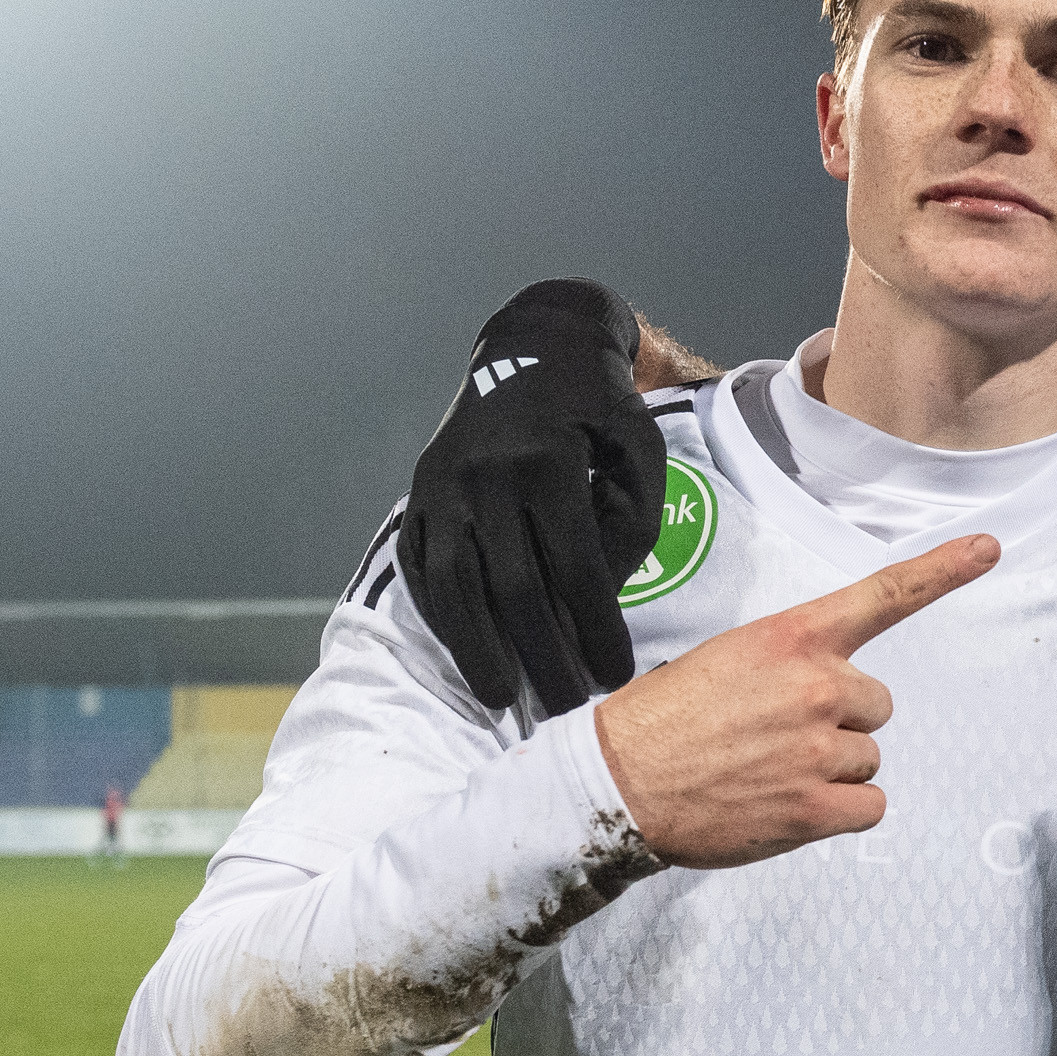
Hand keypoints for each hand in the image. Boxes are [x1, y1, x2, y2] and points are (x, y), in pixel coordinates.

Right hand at [400, 280, 670, 715]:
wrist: (534, 346)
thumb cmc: (601, 409)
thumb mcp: (640, 450)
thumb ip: (630, 526)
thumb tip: (597, 605)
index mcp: (546, 460)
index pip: (575, 569)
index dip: (597, 631)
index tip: (619, 680)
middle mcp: (484, 474)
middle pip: (511, 589)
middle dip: (542, 657)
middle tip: (567, 709)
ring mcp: (440, 485)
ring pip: (452, 586)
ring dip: (476, 651)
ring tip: (504, 698)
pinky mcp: (417, 494)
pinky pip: (421, 568)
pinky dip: (441, 617)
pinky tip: (466, 653)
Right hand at [594, 536, 998, 867]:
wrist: (617, 783)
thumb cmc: (663, 721)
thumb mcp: (726, 661)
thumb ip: (788, 667)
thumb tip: (826, 697)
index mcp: (791, 638)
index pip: (880, 597)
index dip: (940, 573)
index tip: (989, 549)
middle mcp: (816, 686)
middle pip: (875, 706)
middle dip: (838, 724)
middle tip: (775, 739)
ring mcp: (820, 749)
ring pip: (868, 760)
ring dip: (831, 772)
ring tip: (767, 775)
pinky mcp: (816, 807)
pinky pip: (869, 807)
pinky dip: (838, 814)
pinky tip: (788, 808)